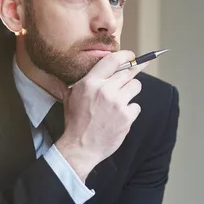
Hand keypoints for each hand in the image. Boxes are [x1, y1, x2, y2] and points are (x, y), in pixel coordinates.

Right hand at [56, 50, 148, 180]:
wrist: (81, 147)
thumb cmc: (75, 123)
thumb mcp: (70, 99)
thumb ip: (75, 83)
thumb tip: (67, 74)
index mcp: (91, 82)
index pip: (113, 60)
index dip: (126, 56)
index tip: (132, 56)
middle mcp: (105, 90)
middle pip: (129, 72)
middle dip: (131, 74)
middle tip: (130, 77)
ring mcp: (118, 104)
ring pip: (136, 86)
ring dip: (131, 92)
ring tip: (121, 101)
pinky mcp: (127, 117)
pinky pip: (136, 106)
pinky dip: (131, 111)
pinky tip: (120, 117)